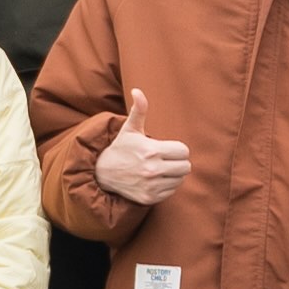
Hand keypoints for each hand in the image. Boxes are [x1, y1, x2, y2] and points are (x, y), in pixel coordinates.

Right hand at [89, 93, 190, 208]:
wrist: (103, 173)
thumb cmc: (121, 148)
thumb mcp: (130, 129)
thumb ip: (139, 109)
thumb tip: (137, 90)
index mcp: (151, 151)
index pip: (183, 151)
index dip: (177, 149)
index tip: (167, 149)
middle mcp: (152, 170)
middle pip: (185, 167)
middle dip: (178, 162)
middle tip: (166, 159)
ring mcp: (151, 186)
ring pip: (179, 180)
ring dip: (173, 174)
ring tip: (160, 169)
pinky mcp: (150, 198)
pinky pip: (171, 191)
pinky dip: (167, 186)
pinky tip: (155, 180)